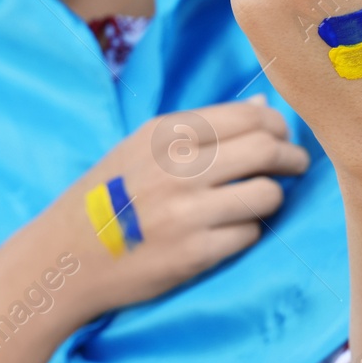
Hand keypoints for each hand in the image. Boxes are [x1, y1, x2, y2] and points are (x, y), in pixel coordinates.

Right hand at [45, 95, 309, 321]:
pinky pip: (249, 234)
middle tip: (296, 166)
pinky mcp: (194, 253)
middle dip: (292, 158)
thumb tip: (264, 107)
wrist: (65, 255)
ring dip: (273, 197)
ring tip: (263, 201)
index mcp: (165, 133)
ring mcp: (186, 211)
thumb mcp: (142, 148)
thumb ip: (202, 128)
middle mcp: (177, 167)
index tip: (282, 139)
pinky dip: (248, 231)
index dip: (277, 127)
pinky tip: (231, 230)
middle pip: (266, 150)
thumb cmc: (107, 196)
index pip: (248, 116)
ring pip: (267, 194)